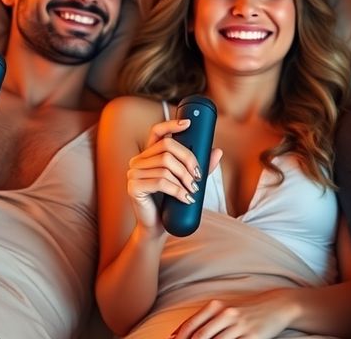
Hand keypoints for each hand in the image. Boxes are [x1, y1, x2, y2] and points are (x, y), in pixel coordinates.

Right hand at [126, 118, 222, 234]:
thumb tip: (217, 151)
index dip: (171, 124)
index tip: (188, 123)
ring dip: (185, 179)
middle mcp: (138, 161)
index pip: (157, 132)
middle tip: (198, 177)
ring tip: (193, 191)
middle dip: (188, 160)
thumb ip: (200, 167)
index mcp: (149, 155)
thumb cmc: (170, 203)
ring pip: (166, 166)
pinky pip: (161, 182)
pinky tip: (185, 198)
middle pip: (167, 148)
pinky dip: (177, 190)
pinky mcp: (134, 187)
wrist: (157, 227)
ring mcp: (133, 174)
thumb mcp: (187, 182)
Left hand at [171, 292, 296, 338]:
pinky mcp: (252, 337)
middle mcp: (227, 314)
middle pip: (200, 337)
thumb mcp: (224, 309)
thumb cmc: (246, 309)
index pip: (191, 326)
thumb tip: (176, 334)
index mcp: (217, 306)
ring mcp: (240, 326)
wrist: (277, 306)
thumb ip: (202, 320)